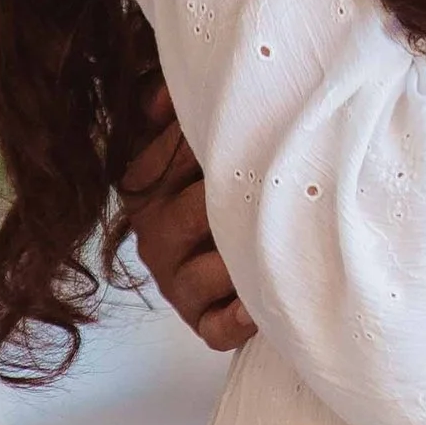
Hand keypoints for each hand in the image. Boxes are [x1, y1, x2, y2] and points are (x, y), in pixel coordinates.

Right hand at [121, 82, 253, 352]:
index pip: (170, 158)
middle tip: (282, 181)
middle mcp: (152, 235)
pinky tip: (258, 306)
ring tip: (277, 243)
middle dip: (240, 198)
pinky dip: (237, 319)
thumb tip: (165, 97)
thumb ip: (179, 111)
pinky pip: (216, 328)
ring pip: (206, 271)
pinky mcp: (201, 322)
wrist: (244, 248)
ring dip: (242, 258)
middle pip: (196, 212)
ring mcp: (175, 281)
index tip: (256, 125)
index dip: (212, 142)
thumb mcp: (192, 138)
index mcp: (143, 186)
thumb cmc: (222, 179)